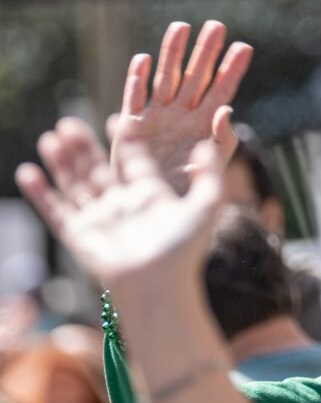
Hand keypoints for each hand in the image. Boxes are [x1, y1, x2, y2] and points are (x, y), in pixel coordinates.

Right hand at [16, 119, 222, 291]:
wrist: (158, 284)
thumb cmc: (185, 248)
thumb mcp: (207, 203)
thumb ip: (210, 171)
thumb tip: (209, 141)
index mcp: (151, 195)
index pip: (134, 160)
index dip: (125, 140)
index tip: (118, 118)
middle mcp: (122, 205)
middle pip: (98, 169)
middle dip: (83, 146)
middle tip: (69, 121)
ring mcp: (99, 219)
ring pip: (75, 184)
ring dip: (61, 162)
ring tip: (51, 136)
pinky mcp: (79, 235)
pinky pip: (56, 210)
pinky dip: (40, 193)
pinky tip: (27, 172)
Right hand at [112, 21, 250, 193]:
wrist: (156, 209)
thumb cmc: (189, 190)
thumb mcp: (211, 166)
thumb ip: (221, 138)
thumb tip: (227, 108)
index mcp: (207, 122)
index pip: (223, 89)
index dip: (232, 68)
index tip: (244, 46)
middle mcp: (183, 114)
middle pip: (196, 76)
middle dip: (205, 51)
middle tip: (216, 25)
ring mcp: (158, 117)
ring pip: (166, 78)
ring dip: (172, 53)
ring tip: (181, 27)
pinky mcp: (132, 125)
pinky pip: (135, 97)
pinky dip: (137, 79)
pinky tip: (143, 59)